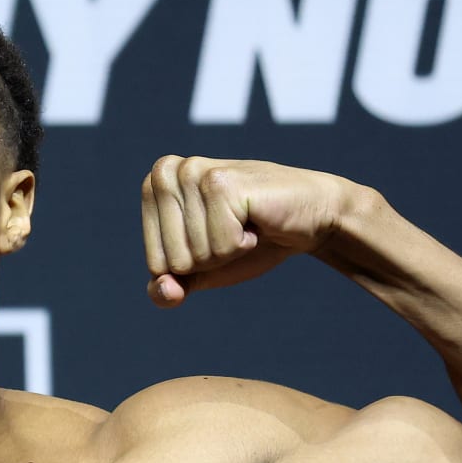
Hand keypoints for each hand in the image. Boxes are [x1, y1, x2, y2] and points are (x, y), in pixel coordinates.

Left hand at [141, 158, 354, 305]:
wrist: (308, 219)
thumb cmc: (252, 240)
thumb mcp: (202, 271)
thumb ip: (170, 290)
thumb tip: (166, 291)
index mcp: (153, 187)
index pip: (157, 264)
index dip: (193, 266)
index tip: (215, 237)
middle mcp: (166, 172)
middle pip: (173, 261)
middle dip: (210, 258)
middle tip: (234, 229)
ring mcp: (193, 173)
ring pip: (195, 254)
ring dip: (229, 249)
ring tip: (244, 222)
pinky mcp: (221, 183)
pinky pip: (221, 245)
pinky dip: (244, 242)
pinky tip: (255, 219)